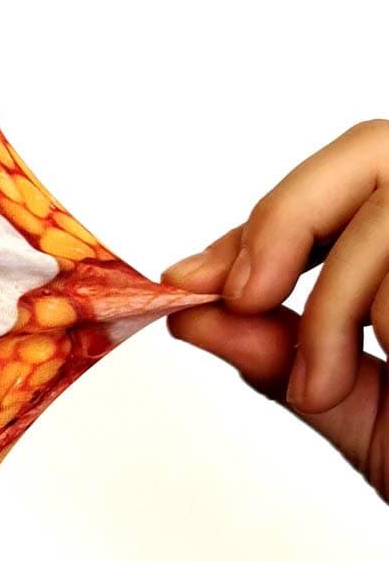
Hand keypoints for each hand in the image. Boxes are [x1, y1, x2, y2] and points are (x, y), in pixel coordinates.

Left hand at [161, 120, 387, 501]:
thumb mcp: (366, 412)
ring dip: (338, 302)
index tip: (194, 278)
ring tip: (330, 383)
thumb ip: (283, 357)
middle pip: (371, 149)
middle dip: (287, 221)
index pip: (343, 180)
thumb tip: (190, 314)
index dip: (262, 221)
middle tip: (242, 297)